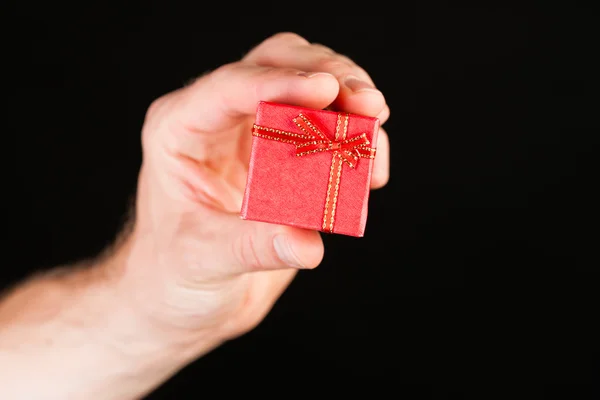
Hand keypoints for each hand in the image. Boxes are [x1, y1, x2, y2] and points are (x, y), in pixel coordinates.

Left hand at [116, 32, 390, 349]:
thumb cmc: (174, 276)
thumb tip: (306, 243)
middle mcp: (220, 120)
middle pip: (278, 63)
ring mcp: (256, 134)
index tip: (327, 90)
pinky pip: (328, 130)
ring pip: (309, 85)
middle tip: (368, 104)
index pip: (231, 86)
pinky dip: (355, 139)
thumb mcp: (203, 261)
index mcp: (181, 128)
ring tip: (373, 134)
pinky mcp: (288, 157)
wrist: (186, 297)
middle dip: (329, 74)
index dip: (280, 83)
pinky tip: (368, 170)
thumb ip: (253, 248)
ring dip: (349, 101)